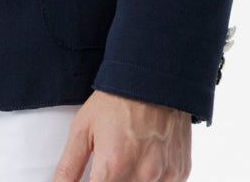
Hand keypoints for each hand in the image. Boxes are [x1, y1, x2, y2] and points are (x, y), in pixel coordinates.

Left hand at [52, 89, 191, 181]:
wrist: (153, 77)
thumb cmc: (116, 100)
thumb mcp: (83, 128)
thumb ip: (69, 166)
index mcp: (113, 165)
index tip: (94, 177)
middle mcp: (142, 174)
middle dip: (111, 180)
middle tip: (111, 162)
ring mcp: (164, 175)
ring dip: (131, 179)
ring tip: (127, 156)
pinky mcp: (180, 172)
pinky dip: (151, 179)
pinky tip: (145, 160)